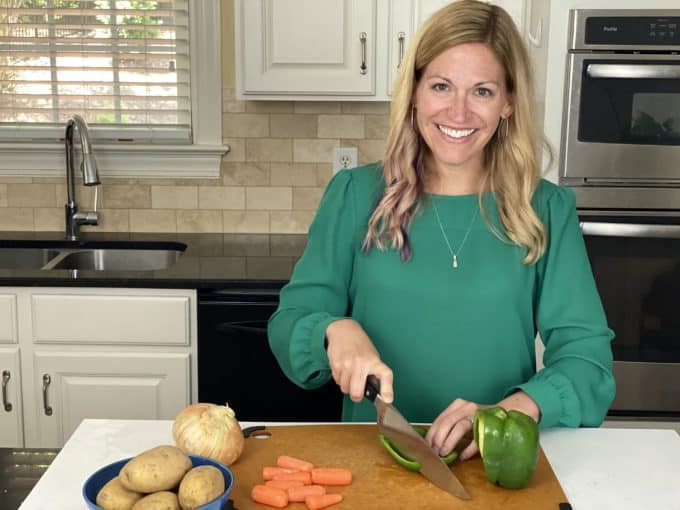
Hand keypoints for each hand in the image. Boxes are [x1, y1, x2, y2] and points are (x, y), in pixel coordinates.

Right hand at [325, 318, 393, 402]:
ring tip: (349, 375)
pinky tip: (343, 369)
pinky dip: (339, 379)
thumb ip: (373, 373)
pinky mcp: (336, 364)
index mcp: (374, 361)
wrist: (344, 330)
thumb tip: (374, 392)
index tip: (387, 400)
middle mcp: (361, 363)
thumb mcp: (372, 356)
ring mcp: (347, 364)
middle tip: (357, 392)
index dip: (387, 390)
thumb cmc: (360, 345)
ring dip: (346, 386)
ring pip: (345, 389)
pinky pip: (337, 381)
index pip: (385, 375)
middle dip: (356, 396)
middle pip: (357, 393)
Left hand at [425, 391, 540, 460]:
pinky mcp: (488, 425)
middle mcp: (466, 406)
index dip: (432, 433)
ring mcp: (478, 414)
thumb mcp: (462, 421)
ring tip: (444, 453)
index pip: (440, 419)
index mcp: (457, 405)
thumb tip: (432, 445)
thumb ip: (449, 428)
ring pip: (459, 427)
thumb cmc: (479, 422)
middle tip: (435, 452)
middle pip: (447, 422)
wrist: (505, 414)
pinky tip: (462, 457)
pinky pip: (476, 439)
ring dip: (449, 442)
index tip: (427, 446)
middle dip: (438, 439)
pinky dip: (467, 449)